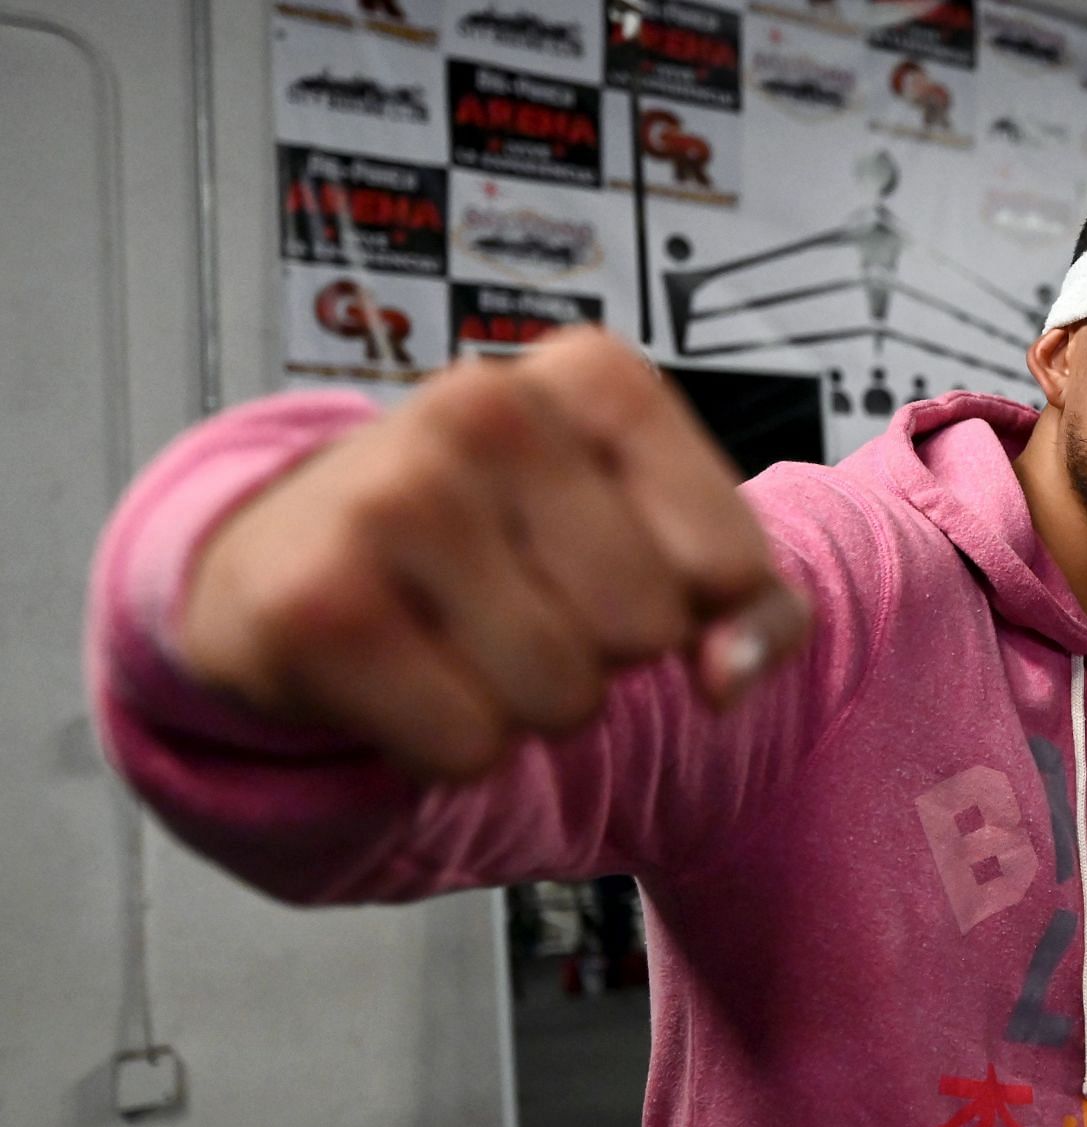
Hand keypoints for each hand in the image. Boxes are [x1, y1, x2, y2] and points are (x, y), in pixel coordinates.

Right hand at [176, 327, 809, 781]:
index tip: (619, 569)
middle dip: (601, 655)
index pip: (731, 565)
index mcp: (593, 376)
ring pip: (561, 697)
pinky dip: (447, 747)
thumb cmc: (498, 541)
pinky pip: (467, 749)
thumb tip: (733, 673)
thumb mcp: (652, 535)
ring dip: (524, 707)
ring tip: (462, 639)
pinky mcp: (314, 606)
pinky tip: (402, 676)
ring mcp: (389, 498)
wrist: (291, 554)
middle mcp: (486, 407)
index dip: (692, 606)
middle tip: (522, 605)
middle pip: (647, 633)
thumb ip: (754, 604)